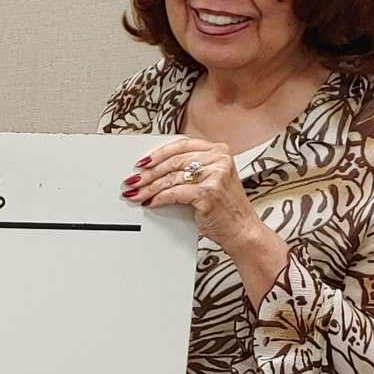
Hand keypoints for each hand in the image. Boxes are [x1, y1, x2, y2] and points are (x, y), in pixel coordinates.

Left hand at [124, 139, 256, 240]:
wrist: (241, 229)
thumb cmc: (223, 206)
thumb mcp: (210, 179)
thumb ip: (190, 168)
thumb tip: (153, 169)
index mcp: (219, 151)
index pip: (181, 145)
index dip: (158, 153)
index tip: (142, 162)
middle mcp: (219, 160)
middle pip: (173, 161)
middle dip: (148, 173)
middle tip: (132, 180)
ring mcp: (215, 176)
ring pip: (171, 178)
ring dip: (149, 188)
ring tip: (136, 194)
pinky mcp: (208, 192)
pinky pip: (174, 193)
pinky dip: (158, 198)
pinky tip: (150, 202)